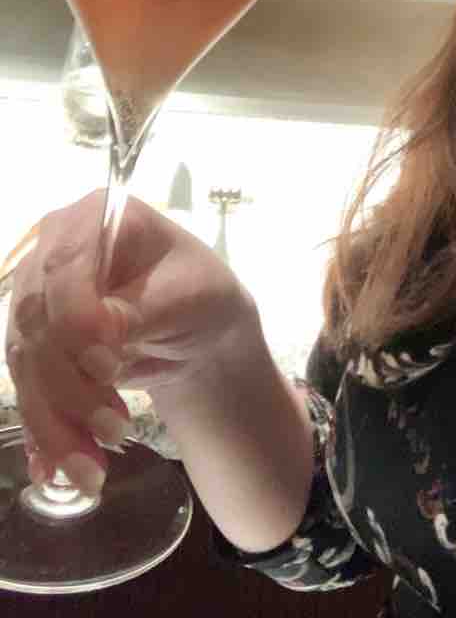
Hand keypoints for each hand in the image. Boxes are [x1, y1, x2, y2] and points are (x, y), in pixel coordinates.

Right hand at [5, 189, 256, 490]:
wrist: (194, 330)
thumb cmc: (199, 295)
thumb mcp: (187, 296)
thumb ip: (139, 310)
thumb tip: (97, 336)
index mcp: (98, 216)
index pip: (64, 265)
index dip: (76, 318)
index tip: (108, 363)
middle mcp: (52, 249)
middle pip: (36, 322)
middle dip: (70, 386)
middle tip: (116, 429)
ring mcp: (35, 298)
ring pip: (25, 366)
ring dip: (56, 423)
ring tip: (94, 468)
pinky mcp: (31, 344)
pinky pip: (26, 391)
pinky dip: (44, 433)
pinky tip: (56, 470)